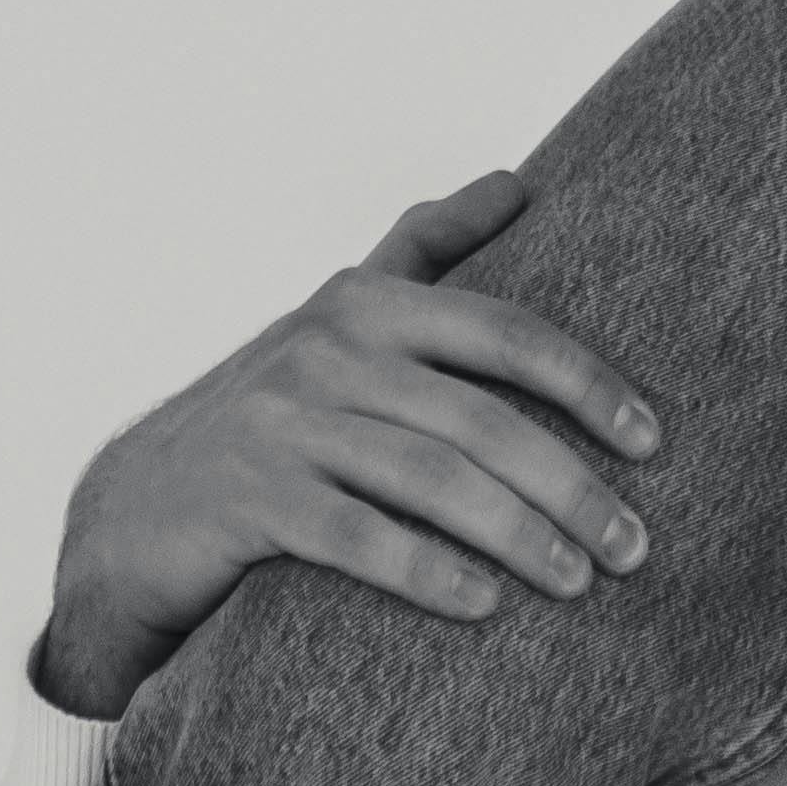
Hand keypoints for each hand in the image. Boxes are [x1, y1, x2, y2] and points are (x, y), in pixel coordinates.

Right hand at [35, 176, 663, 719]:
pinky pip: (355, 538)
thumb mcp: (339, 319)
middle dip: (571, 483)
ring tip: (581, 581)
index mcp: (366, 302)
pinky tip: (485, 605)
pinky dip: (427, 571)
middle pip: (481, 418)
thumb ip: (425, 250)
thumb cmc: (268, 414)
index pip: (505, 332)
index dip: (588, 383)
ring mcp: (282, 425)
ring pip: (430, 479)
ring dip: (519, 535)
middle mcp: (327, 351)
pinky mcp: (247, 501)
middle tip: (636, 546)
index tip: (654, 442)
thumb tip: (515, 181)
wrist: (132, 512)